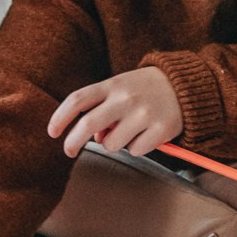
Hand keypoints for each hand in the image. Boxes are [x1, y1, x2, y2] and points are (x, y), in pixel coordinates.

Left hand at [49, 66, 182, 157]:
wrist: (184, 84)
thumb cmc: (144, 88)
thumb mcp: (120, 88)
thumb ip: (101, 107)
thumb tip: (93, 138)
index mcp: (112, 85)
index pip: (78, 100)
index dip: (60, 117)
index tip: (52, 132)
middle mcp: (126, 98)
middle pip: (87, 125)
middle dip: (73, 142)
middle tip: (70, 150)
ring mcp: (144, 114)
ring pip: (111, 144)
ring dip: (113, 143)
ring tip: (128, 131)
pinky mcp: (161, 129)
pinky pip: (135, 151)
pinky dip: (137, 147)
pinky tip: (146, 134)